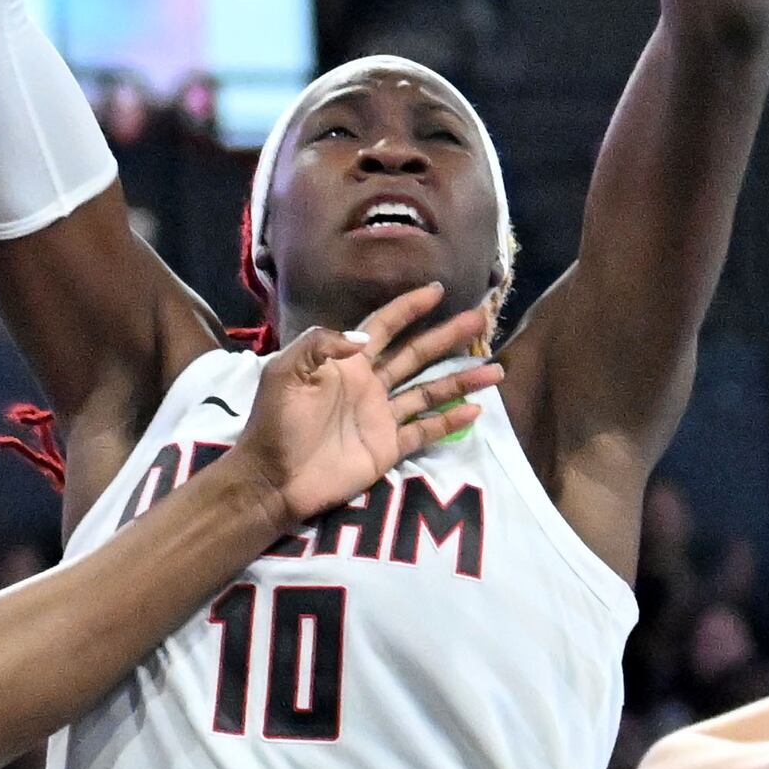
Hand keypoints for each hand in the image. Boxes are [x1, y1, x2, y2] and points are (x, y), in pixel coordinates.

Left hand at [236, 283, 503, 524]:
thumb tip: (366, 336)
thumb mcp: (286, 372)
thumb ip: (321, 344)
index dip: (409, 308)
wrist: (272, 478)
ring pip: (429, 392)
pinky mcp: (388, 448)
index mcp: (346, 363)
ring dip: (461, 380)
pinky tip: (475, 409)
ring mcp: (381, 417)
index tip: (436, 290)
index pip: (384, 326)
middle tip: (479, 318)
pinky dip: (450, 421)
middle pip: (416, 354)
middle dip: (447, 337)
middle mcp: (370, 385)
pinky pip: (425, 431)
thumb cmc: (275, 423)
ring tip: (496, 369)